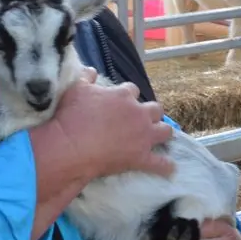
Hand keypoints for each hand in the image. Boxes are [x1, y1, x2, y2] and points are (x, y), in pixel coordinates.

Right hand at [51, 69, 173, 179]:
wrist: (70, 146)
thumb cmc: (72, 115)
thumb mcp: (76, 89)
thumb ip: (85, 77)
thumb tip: (90, 70)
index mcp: (123, 96)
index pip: (132, 91)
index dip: (128, 97)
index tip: (122, 102)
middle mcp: (138, 114)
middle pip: (155, 109)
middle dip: (150, 113)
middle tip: (141, 119)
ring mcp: (143, 136)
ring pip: (165, 130)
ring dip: (162, 132)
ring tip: (159, 136)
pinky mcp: (141, 157)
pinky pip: (160, 163)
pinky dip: (165, 166)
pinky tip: (169, 169)